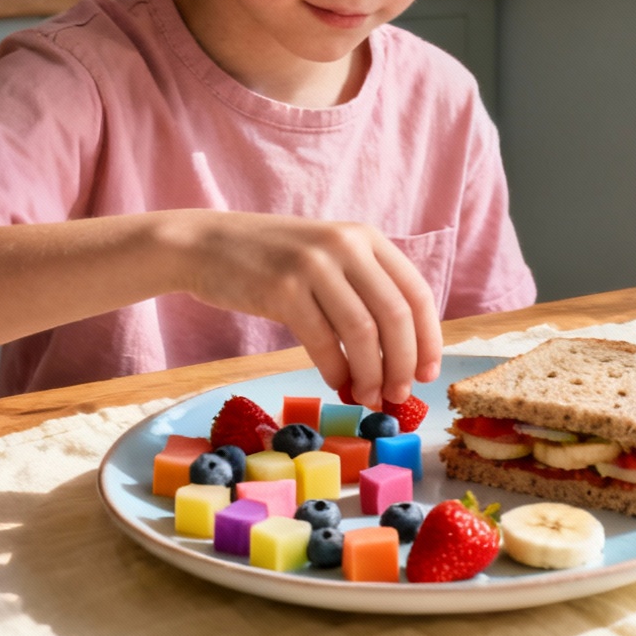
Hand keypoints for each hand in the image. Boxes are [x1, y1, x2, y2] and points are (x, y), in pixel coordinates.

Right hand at [166, 210, 441, 406]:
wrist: (207, 244)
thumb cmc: (271, 261)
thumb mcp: (327, 260)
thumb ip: (363, 291)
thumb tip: (400, 355)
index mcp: (366, 238)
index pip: (416, 293)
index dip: (428, 340)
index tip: (428, 374)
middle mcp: (346, 245)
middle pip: (395, 316)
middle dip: (404, 364)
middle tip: (399, 396)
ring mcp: (313, 265)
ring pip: (363, 333)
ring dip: (372, 374)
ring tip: (369, 397)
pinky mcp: (282, 289)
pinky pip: (323, 341)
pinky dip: (336, 371)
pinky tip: (338, 384)